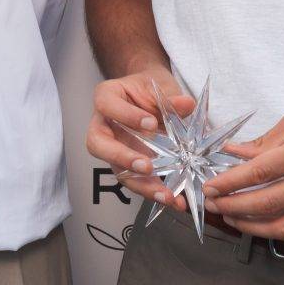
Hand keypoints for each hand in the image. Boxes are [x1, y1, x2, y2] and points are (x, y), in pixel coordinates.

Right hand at [86, 71, 195, 211]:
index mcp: (106, 97)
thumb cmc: (149, 87)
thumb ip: (171, 96)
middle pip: (98, 145)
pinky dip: (154, 191)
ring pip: (117, 170)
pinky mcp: (126, 166)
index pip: (107, 106)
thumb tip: (185, 105)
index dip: (126, 116)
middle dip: (123, 158)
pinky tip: (174, 199)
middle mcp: (102, 125)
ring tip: (167, 195)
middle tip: (147, 167)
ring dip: (141, 185)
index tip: (150, 124)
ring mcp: (112, 148)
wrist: (150, 96)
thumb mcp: (160, 85)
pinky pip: (135, 181)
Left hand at [202, 94, 283, 238]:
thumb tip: (234, 153)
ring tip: (229, 216)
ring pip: (282, 225)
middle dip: (234, 206)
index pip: (262, 171)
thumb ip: (265, 141)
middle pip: (268, 203)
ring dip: (250, 225)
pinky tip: (254, 220)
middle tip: (211, 203)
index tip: (210, 186)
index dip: (231, 181)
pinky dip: (271, 226)